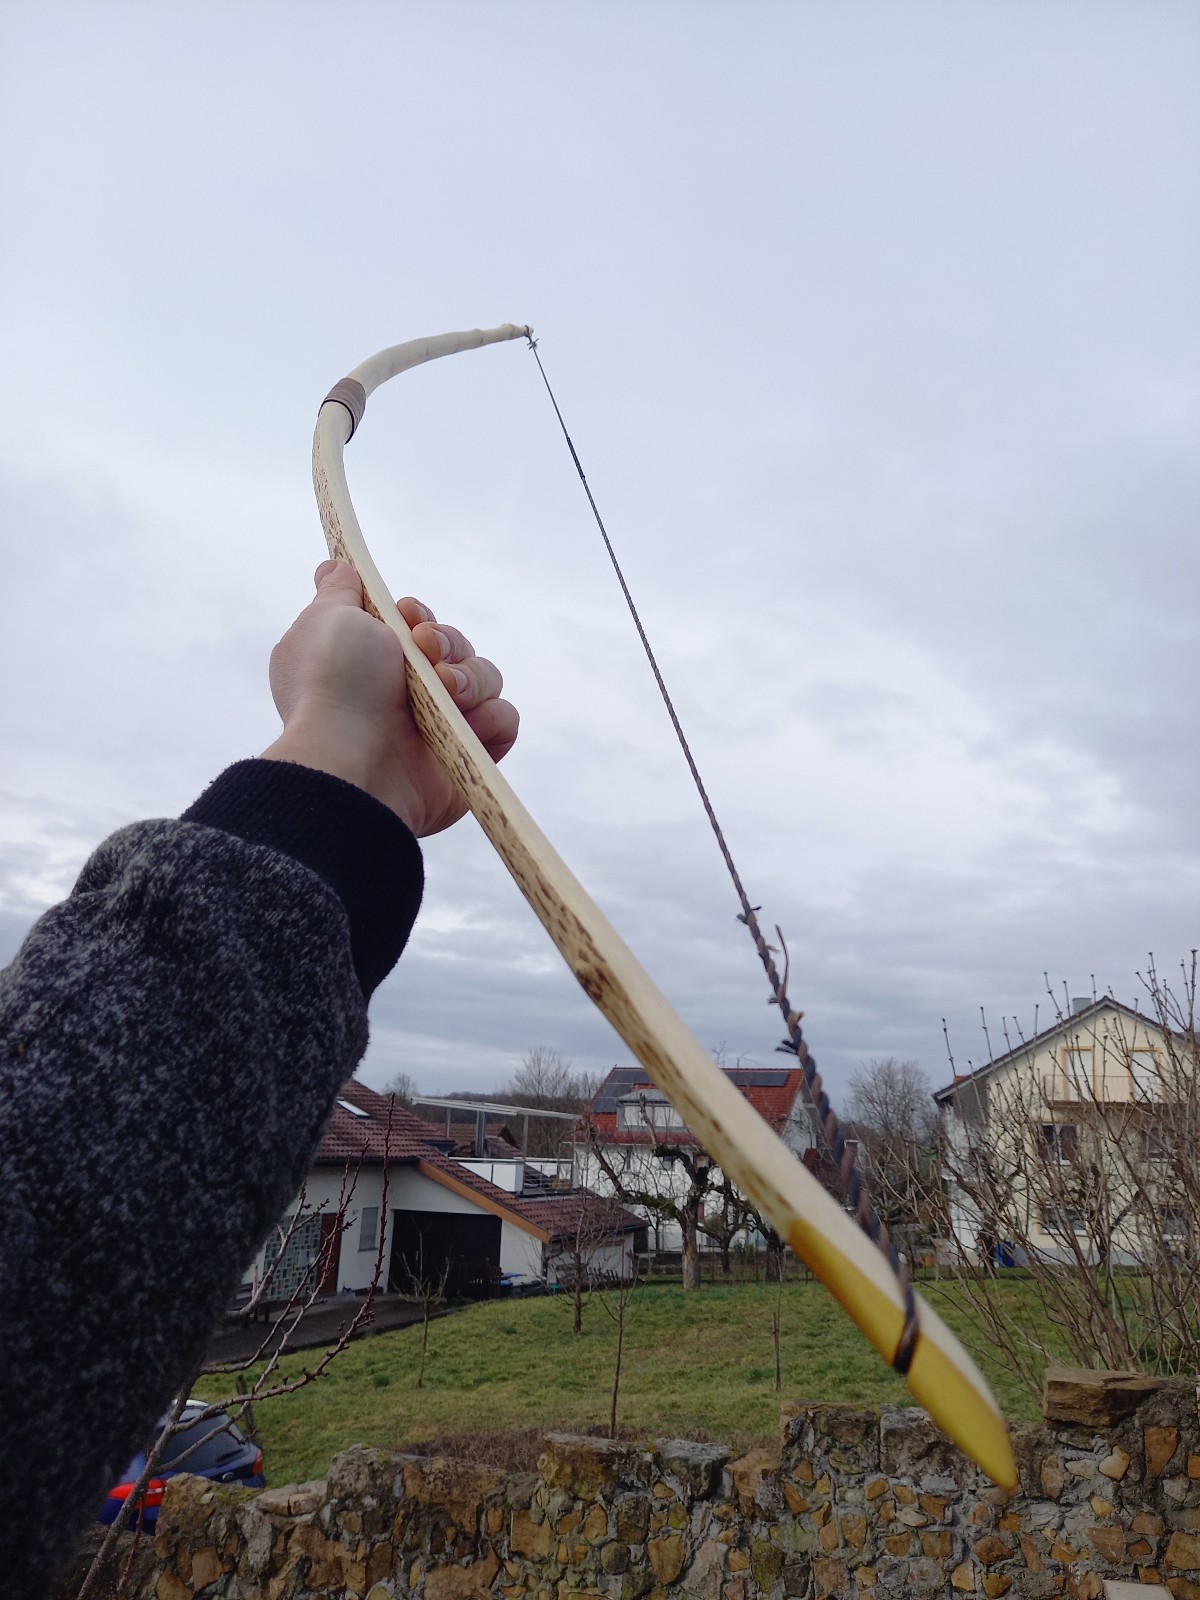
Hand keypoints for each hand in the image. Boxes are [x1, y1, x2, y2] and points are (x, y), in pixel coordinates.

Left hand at [260, 560, 518, 835]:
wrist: (353, 762)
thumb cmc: (334, 688)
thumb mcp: (326, 620)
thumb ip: (338, 591)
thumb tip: (335, 567)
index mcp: (372, 665)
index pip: (416, 627)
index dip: (417, 615)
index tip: (405, 616)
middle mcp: (405, 695)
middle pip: (456, 648)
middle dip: (448, 642)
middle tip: (425, 652)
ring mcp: (439, 728)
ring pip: (485, 680)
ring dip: (471, 677)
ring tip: (445, 691)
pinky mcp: (468, 758)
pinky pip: (503, 721)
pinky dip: (490, 717)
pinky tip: (464, 722)